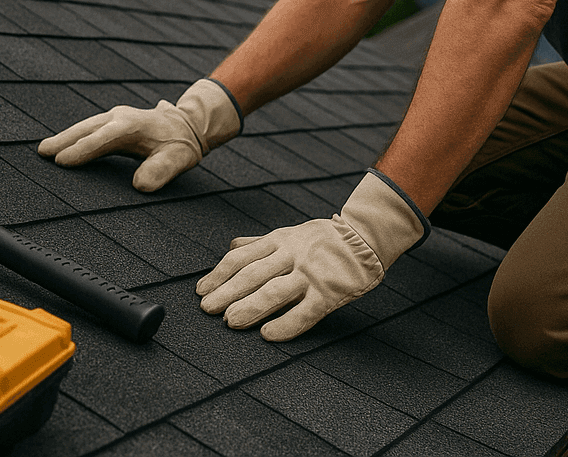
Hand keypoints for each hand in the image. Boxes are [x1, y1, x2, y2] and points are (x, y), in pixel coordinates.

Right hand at [38, 79, 240, 191]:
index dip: (82, 150)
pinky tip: (62, 145)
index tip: (63, 161)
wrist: (188, 124)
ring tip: (44, 150)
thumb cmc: (181, 144)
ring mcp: (116, 117)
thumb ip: (160, 171)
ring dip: (65, 137)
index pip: (103, 138)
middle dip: (64, 140)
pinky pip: (89, 129)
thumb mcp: (178, 159)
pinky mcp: (113, 121)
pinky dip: (74, 136)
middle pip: (87, 129)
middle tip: (42, 152)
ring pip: (85, 126)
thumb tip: (139, 185)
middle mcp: (121, 117)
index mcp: (134, 125)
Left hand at [196, 170, 426, 340]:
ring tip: (230, 321)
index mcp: (280, 240)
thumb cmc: (324, 239)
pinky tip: (269, 334)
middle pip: (252, 274)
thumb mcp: (291, 232)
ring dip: (250, 307)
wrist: (366, 237)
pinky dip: (286, 324)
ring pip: (274, 291)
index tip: (201, 289)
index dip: (219, 273)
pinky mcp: (329, 292)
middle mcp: (292, 254)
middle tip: (207, 309)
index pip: (242, 257)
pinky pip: (305, 312)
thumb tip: (232, 245)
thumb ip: (261, 242)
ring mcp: (310, 273)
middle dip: (226, 292)